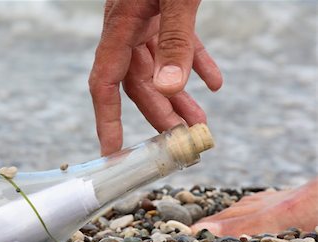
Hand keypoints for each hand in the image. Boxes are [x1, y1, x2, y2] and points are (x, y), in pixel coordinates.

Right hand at [89, 0, 222, 155]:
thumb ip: (174, 39)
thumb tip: (169, 87)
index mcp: (121, 25)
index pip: (105, 83)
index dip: (106, 120)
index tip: (112, 151)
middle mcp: (128, 27)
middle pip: (138, 82)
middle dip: (158, 112)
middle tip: (180, 139)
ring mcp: (147, 19)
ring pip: (157, 68)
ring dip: (178, 96)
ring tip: (198, 121)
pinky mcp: (166, 10)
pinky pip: (180, 44)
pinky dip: (196, 64)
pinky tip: (213, 83)